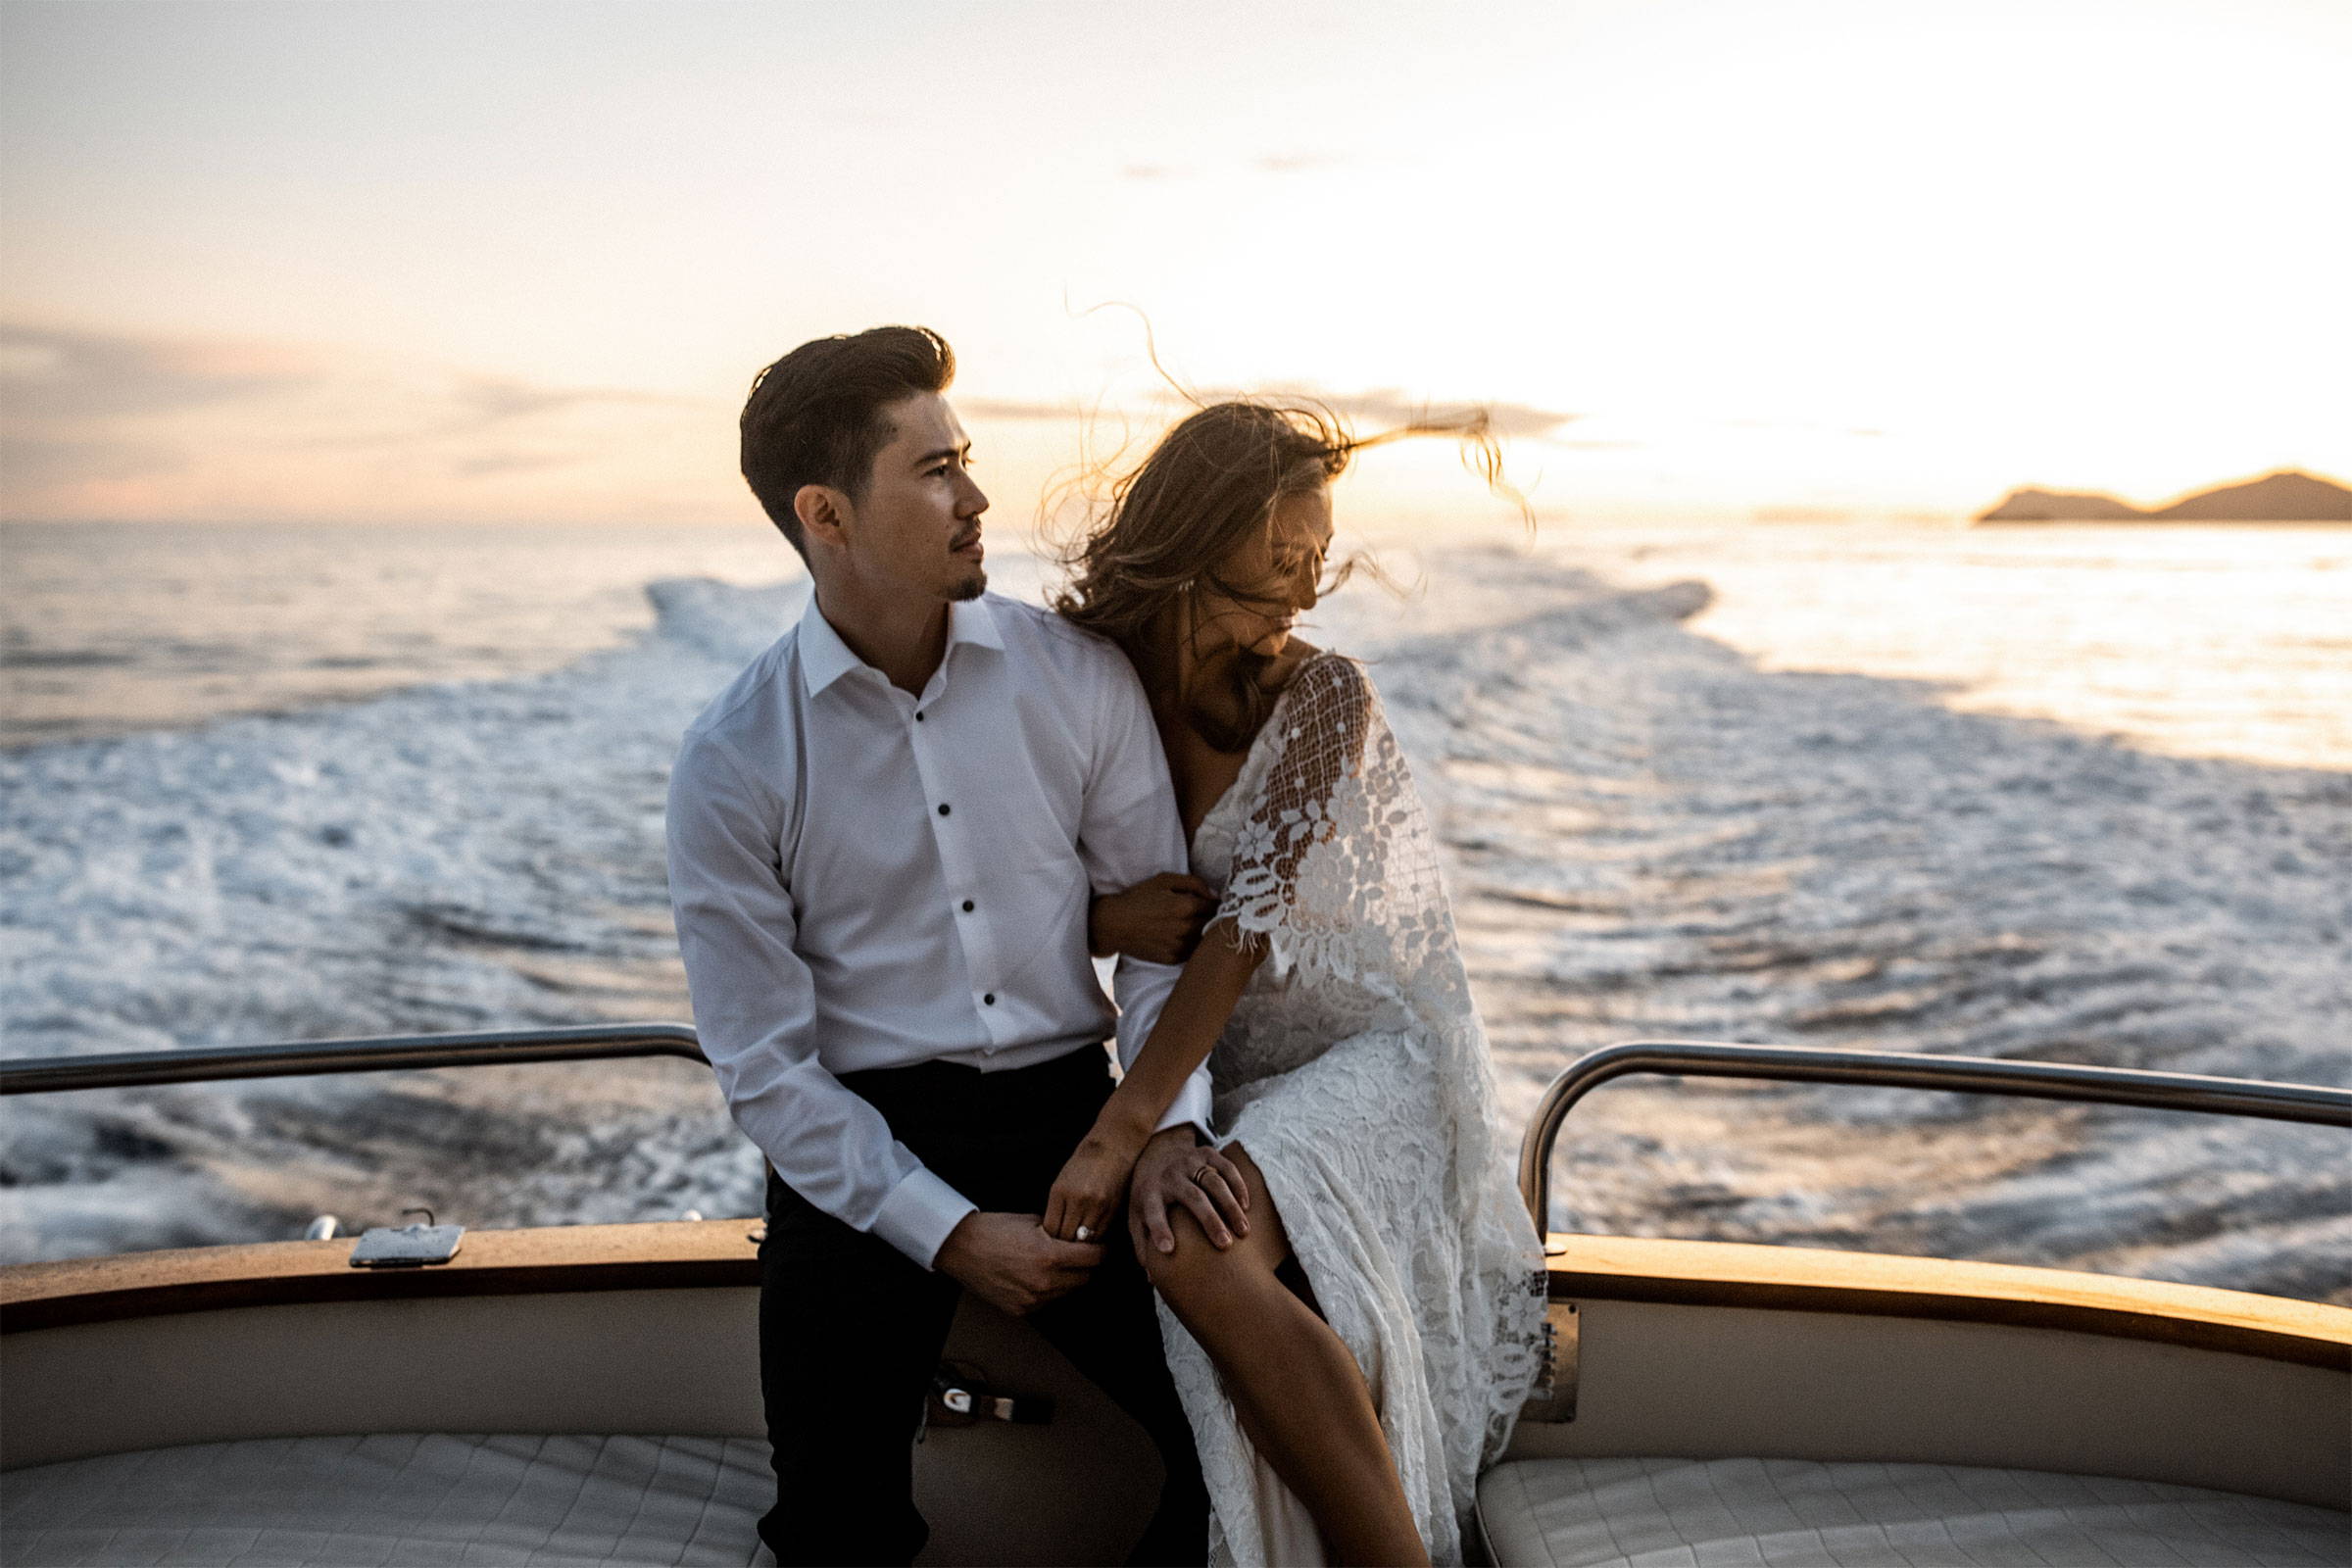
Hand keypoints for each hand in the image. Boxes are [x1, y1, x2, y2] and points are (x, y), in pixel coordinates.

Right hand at [934, 1211, 1103, 1316]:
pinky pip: (1046, 1303)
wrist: (961, 1247)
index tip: (1099, 1246)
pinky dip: (1046, 1291)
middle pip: (1084, 1278)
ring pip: (1067, 1292)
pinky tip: (1034, 1276)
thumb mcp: (1033, 1222)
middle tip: (1076, 1255)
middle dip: (1084, 1266)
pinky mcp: (1021, 1310)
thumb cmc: (995, 1229)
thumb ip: (1060, 1233)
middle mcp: (1045, 1282)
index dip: (1100, 1250)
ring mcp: (1032, 1299)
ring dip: (1066, 1280)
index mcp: (1050, 1256)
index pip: (1094, 1259)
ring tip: (1052, 1265)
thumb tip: (1079, 1237)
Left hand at [1043, 1118, 1151, 1243]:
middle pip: (1066, 1238)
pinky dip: (1095, 1239)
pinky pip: (1101, 1234)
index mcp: (1060, 1192)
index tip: (1050, 1243)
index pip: (1051, 1229)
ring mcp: (1097, 1206)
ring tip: (1077, 1249)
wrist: (1112, 1146)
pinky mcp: (1112, 1209)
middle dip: (1063, 1247)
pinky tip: (1091, 1239)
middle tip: (1062, 1253)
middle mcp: (1078, 1201)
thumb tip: (1054, 1234)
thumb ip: (1058, 1207)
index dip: (1050, 1240)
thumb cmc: (1083, 1162)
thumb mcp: (1062, 1181)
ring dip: (1080, 1246)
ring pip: (1085, 1240)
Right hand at [1088, 872, 1215, 962]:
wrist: (1114, 924)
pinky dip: (1191, 945)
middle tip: (1203, 913)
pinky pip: (1192, 952)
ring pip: (1205, 940)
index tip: (1210, 902)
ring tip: (1191, 925)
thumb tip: (1214, 894)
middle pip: (1213, 924)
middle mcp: (1185, 928)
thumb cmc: (1138, 898)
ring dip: (1203, 933)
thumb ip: (1193, 883)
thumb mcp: (1164, 880)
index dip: (1214, 903)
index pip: (1215, 906)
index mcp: (1185, 906)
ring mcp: (1179, 946)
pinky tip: (1181, 937)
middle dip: (1211, 917)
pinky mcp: (1172, 959)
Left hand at [1131, 1126, 1249, 1255]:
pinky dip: (1238, 1185)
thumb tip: (1151, 1279)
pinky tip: (1246, 1207)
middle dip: (1210, 1220)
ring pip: (1214, 1182)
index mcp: (1149, 1193)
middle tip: (1224, 1245)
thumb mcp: (1136, 1217)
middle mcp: (1170, 1176)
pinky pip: (1226, 1167)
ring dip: (1230, 1206)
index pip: (1153, 1212)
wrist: (1155, 1153)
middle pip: (1192, 1197)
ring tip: (1243, 1231)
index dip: (1159, 1229)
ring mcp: (1189, 1162)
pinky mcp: (1206, 1153)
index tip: (1168, 1250)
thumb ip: (1142, 1246)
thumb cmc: (1149, 1196)